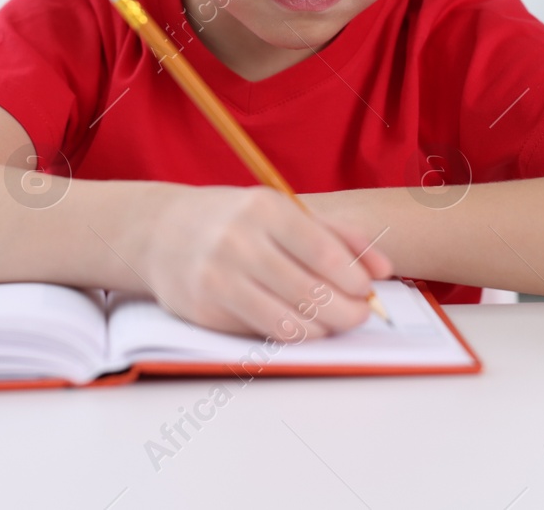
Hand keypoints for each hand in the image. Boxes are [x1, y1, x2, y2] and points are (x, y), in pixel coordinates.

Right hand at [135, 185, 392, 340]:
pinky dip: (292, 335)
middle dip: (347, 310)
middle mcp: (239, 240)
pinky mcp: (205, 307)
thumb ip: (336, 234)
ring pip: (289, 319)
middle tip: (359, 315)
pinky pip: (262, 332)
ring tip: (333, 323)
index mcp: (264, 208)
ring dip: (322, 328)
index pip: (324, 253)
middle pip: (311, 291)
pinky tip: (303, 328)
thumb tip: (382, 269)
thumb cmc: (232, 220)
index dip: (354, 279)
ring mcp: (219, 276)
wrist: (160, 231)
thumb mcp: (280, 211)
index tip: (366, 290)